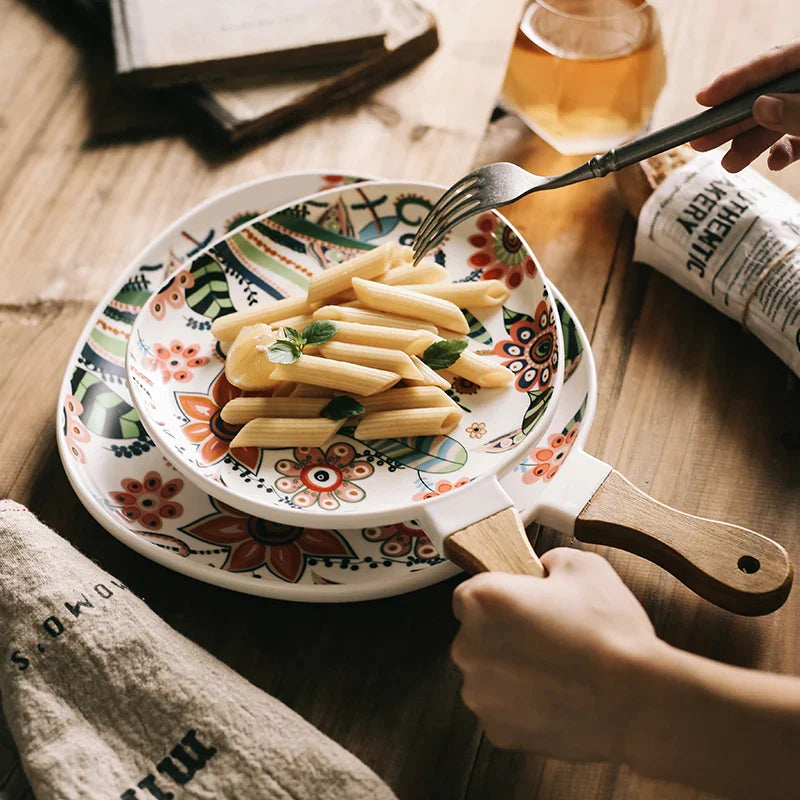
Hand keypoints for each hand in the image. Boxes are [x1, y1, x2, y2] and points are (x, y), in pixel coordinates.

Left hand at [450, 548, 660, 761]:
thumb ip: (551, 559)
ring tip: (557, 670)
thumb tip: (545, 567)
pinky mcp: (496, 730)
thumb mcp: (584, 567)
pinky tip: (556, 696)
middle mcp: (468, 646)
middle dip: (504, 636)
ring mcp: (480, 693)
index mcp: (483, 601)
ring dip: (511, 672)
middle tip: (547, 637)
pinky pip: (502, 709)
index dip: (499, 598)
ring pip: (488, 675)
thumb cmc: (609, 633)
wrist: (637, 700)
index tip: (521, 606)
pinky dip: (522, 705)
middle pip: (476, 636)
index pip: (469, 594)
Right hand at [691, 39, 799, 171]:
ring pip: (778, 121)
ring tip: (729, 165)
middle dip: (732, 121)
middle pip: (766, 97)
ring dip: (751, 144)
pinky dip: (784, 152)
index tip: (703, 99)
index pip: (771, 62)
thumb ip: (795, 109)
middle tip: (698, 141)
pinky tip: (774, 162)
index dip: (735, 80)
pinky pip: (797, 139)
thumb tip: (760, 106)